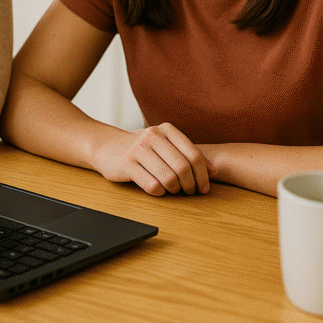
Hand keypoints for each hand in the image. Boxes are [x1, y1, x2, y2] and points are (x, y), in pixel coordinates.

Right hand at [90, 123, 213, 195]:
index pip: (194, 155)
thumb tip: (214, 171)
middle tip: (189, 192)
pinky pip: (152, 185)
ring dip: (174, 190)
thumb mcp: (166, 147)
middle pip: (183, 168)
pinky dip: (159, 192)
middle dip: (190, 185)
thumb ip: (189, 155)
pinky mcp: (127, 163)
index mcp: (167, 129)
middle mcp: (153, 135)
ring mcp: (138, 149)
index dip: (203, 175)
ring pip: (168, 178)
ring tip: (173, 190)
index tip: (204, 187)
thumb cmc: (143, 149)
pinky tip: (157, 189)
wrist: (107, 147)